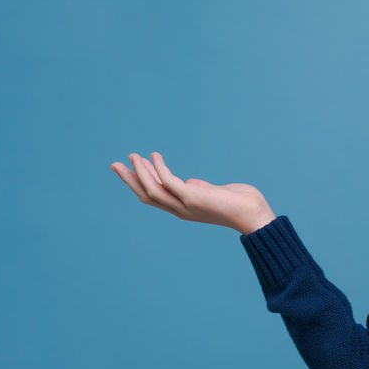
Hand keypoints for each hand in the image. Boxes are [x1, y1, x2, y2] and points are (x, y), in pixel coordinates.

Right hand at [110, 152, 276, 234]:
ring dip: (140, 173)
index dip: (140, 183)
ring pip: (153, 190)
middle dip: (130, 179)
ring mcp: (185, 204)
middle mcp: (180, 209)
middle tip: (115, 164)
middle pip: (146, 195)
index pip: (154, 196)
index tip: (129, 168)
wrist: (253, 213)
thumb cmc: (238, 202)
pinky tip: (154, 156)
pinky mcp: (192, 196)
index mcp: (183, 208)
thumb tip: (189, 182)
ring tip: (133, 156)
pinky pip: (168, 181)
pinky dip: (159, 168)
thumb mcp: (211, 192)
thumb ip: (197, 188)